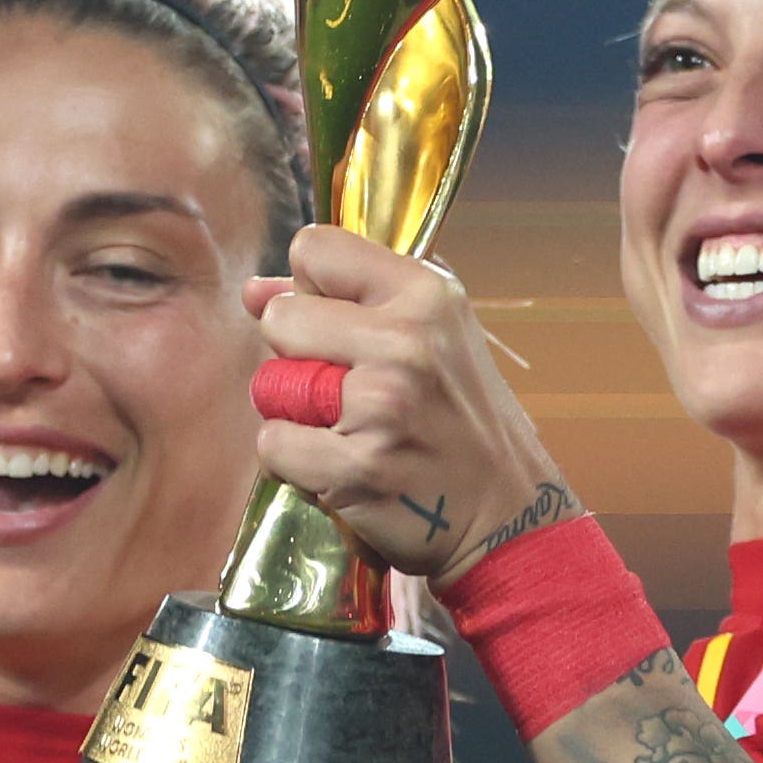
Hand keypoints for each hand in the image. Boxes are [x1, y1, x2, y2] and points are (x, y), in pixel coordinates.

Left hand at [246, 224, 564, 579]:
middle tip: (344, 390)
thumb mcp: (433, 336)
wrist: (507, 513)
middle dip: (297, 356)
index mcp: (427, 295)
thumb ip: (348, 300)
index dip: (310, 288)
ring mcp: (382, 405)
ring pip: (272, 383)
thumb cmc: (461, 420)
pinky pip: (273, 444)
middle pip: (281, 318)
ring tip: (348, 429)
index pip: (315, 249)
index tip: (337, 324)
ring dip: (295, 412)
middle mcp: (406, 342)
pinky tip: (340, 466)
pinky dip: (294, 461)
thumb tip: (254, 292)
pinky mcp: (359, 466)